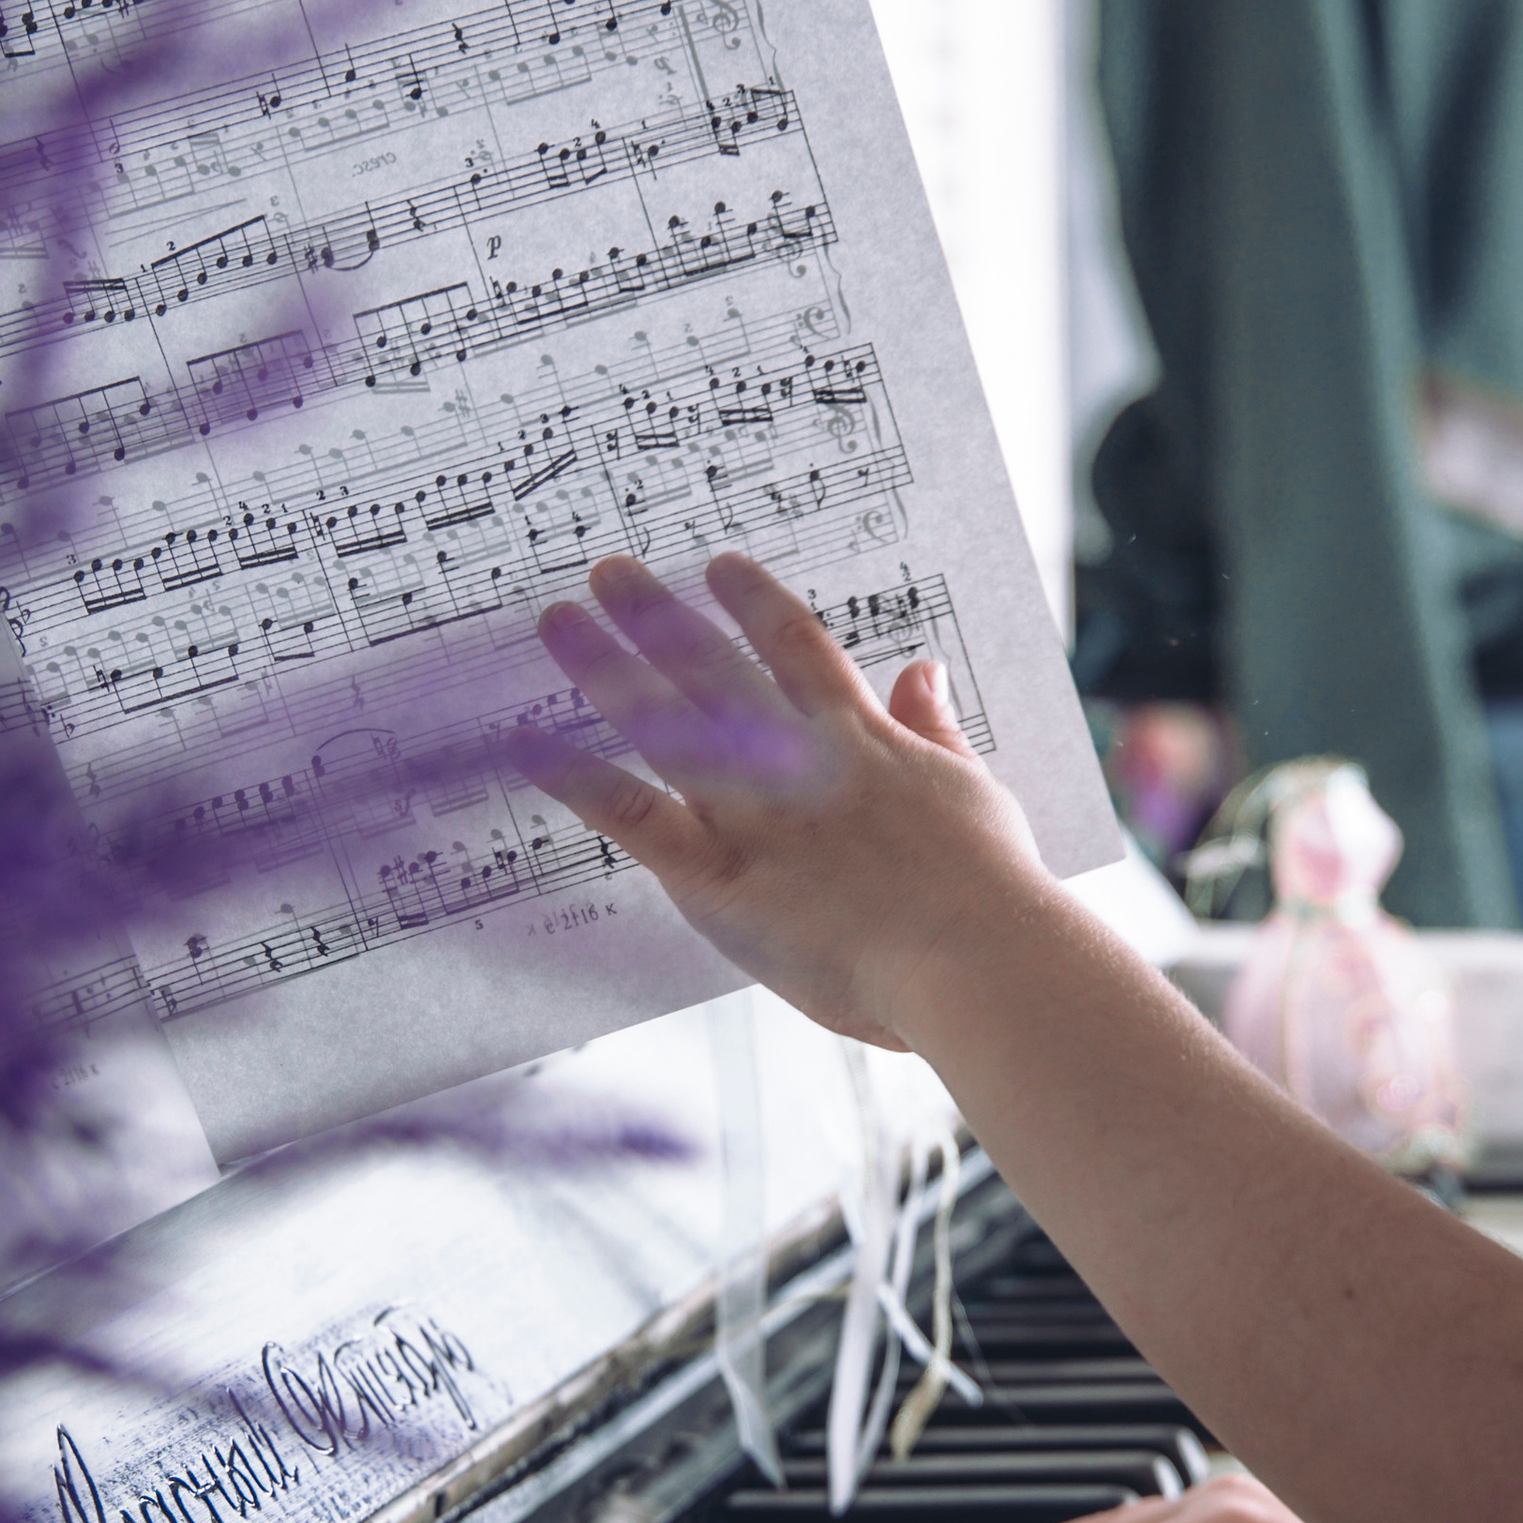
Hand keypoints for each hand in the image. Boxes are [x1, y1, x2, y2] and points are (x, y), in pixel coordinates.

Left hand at [517, 550, 1046, 1046]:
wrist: (976, 957)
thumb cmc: (991, 890)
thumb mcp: (974, 790)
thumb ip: (937, 730)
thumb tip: (926, 670)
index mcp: (861, 740)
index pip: (797, 649)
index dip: (751, 603)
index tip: (716, 566)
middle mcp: (794, 763)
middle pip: (712, 669)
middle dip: (656, 616)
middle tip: (608, 571)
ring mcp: (753, 815)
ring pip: (666, 725)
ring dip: (606, 668)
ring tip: (559, 622)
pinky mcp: (720, 878)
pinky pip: (635, 820)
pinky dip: (579, 781)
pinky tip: (531, 745)